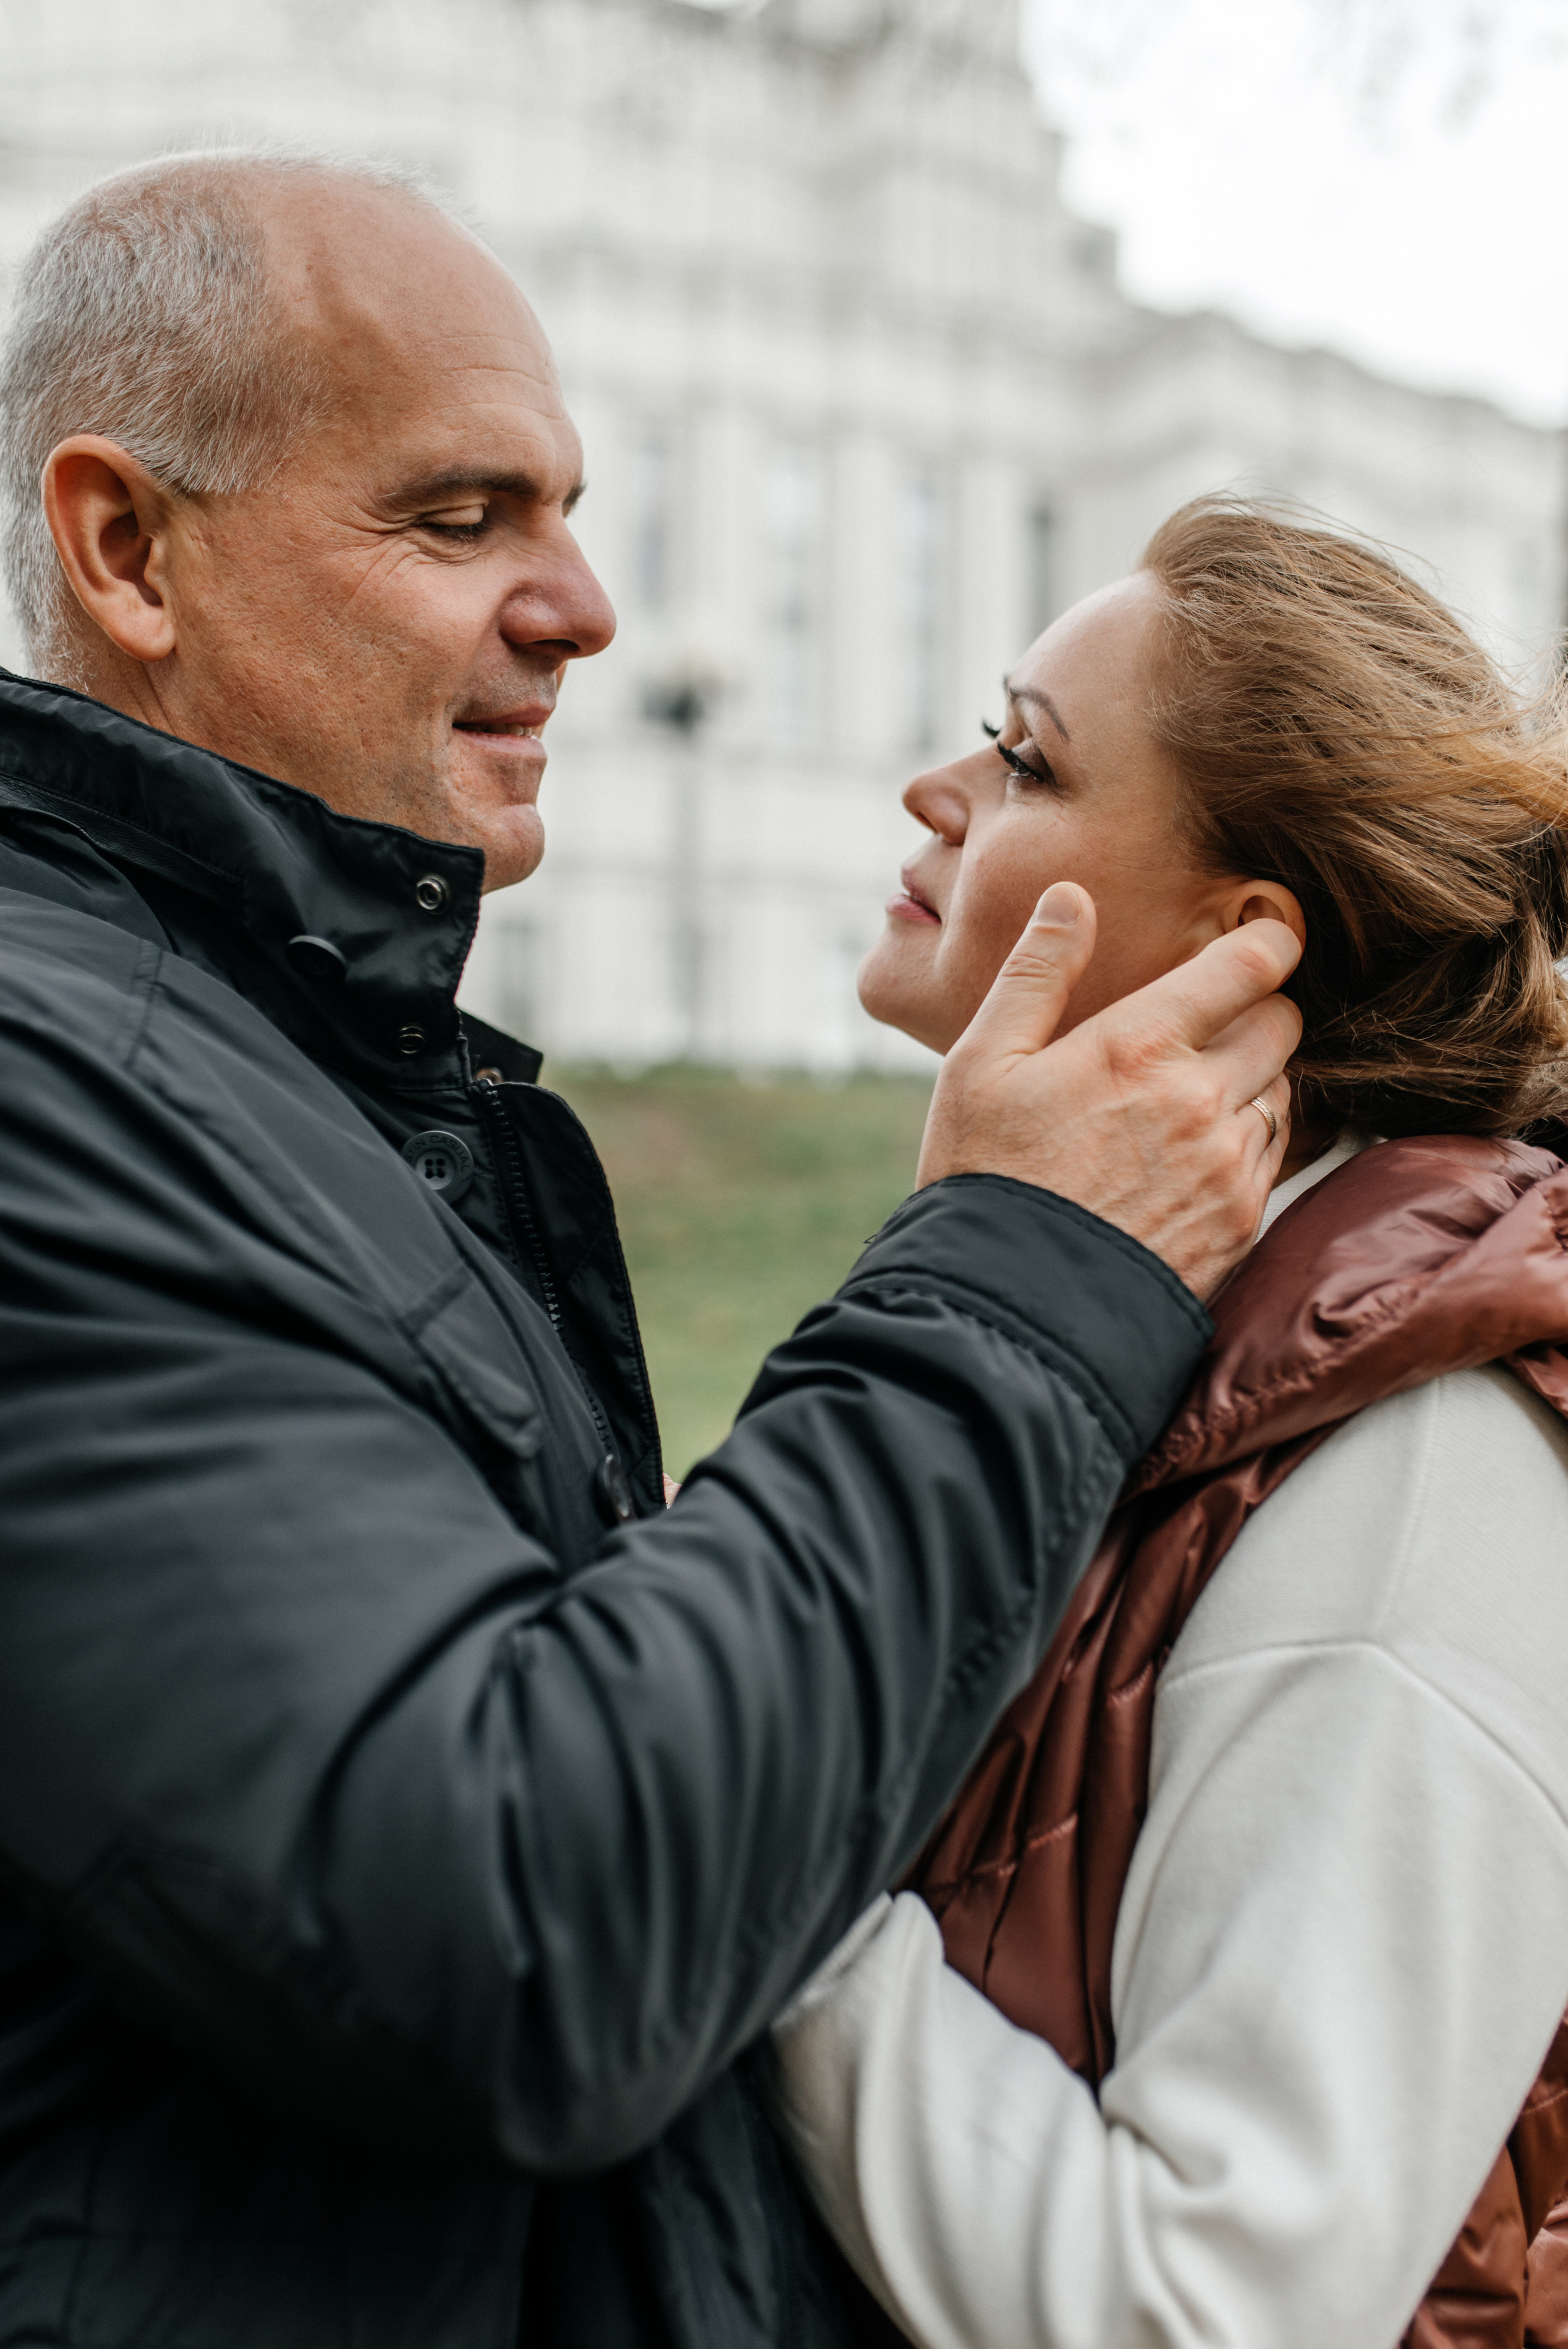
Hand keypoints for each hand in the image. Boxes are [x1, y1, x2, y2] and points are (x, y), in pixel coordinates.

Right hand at [916, 883, 1301, 1301]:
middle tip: (1208, 1021)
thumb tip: (1073, 895)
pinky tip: (1192, 1153)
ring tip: (1188, 1095)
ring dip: (1253, 1078)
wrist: (1007, 1312)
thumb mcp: (980, 1064)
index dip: (1269, 939)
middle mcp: (1201, 1100)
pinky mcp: (1241, 1224)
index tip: (1261, 936)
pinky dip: (1250, 1140)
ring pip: (1284, 1089)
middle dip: (1256, 1009)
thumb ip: (1036, 973)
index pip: (1252, 964)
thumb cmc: (981, 1178)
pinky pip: (1276, 1155)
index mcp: (1140, 1046)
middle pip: (1282, 1022)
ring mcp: (1229, 1166)